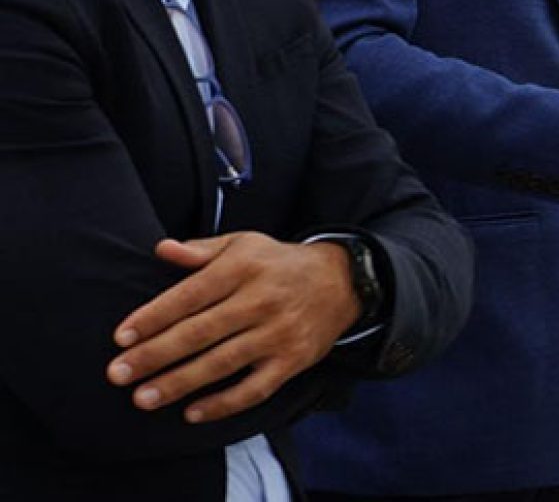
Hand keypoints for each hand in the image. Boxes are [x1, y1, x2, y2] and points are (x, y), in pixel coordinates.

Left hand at [106, 234, 359, 422]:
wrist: (343, 281)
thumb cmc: (278, 263)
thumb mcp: (244, 244)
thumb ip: (201, 250)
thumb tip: (162, 250)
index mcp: (244, 268)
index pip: (190, 295)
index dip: (153, 317)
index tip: (121, 338)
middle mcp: (261, 301)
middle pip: (200, 332)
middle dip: (155, 355)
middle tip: (117, 374)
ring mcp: (279, 333)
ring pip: (222, 363)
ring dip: (180, 383)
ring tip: (143, 398)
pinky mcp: (293, 360)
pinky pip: (255, 388)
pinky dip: (223, 404)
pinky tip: (192, 413)